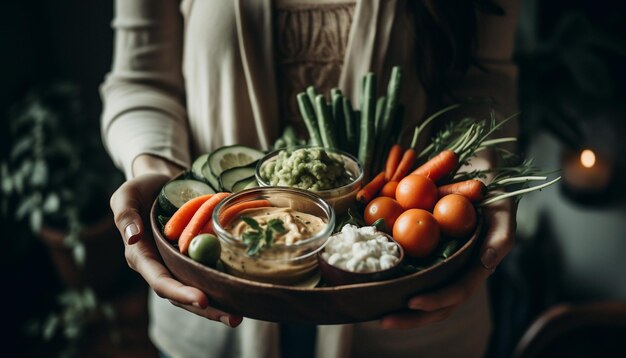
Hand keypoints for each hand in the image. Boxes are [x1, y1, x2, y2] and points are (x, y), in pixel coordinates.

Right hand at [110, 173, 242, 327]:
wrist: (158, 181)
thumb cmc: (139, 188)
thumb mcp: (125, 196)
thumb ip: (126, 216)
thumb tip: (133, 238)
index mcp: (141, 257)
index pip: (161, 281)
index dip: (180, 293)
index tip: (202, 299)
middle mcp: (160, 265)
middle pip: (181, 295)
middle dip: (206, 309)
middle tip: (232, 319)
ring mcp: (177, 263)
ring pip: (197, 290)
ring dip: (218, 305)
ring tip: (240, 316)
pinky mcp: (192, 256)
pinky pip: (207, 274)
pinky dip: (222, 285)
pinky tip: (242, 292)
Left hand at [380, 198, 515, 328]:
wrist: (479, 175)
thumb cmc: (494, 195)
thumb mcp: (503, 211)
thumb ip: (501, 237)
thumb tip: (486, 263)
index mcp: (474, 268)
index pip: (456, 292)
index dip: (436, 300)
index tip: (412, 301)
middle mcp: (456, 271)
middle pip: (435, 306)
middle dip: (410, 318)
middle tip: (383, 320)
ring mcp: (440, 264)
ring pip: (419, 294)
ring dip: (397, 309)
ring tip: (373, 313)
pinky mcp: (424, 253)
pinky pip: (406, 271)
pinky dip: (389, 281)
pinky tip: (368, 285)